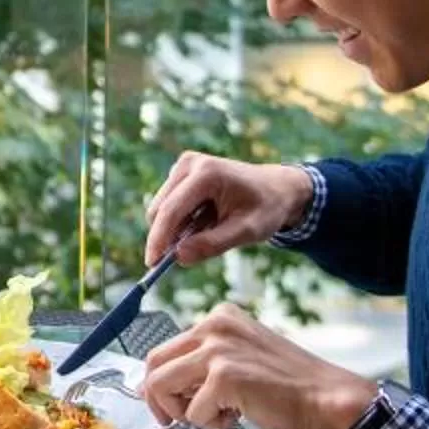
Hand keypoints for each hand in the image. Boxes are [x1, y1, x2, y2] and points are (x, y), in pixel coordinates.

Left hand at [142, 301, 377, 428]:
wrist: (327, 398)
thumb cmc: (288, 386)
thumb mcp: (241, 356)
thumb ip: (204, 362)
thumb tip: (155, 384)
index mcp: (218, 317)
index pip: (165, 348)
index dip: (160, 381)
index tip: (170, 402)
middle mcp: (214, 325)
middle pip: (153, 364)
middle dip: (158, 398)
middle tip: (173, 419)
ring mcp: (217, 349)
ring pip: (161, 385)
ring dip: (182, 412)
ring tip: (216, 416)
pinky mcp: (224, 376)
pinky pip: (192, 413)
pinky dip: (211, 425)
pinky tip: (239, 417)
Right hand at [145, 154, 315, 267]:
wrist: (277, 188)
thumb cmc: (266, 208)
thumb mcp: (247, 231)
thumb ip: (213, 244)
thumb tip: (178, 257)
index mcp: (207, 173)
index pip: (171, 209)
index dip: (159, 238)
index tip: (152, 264)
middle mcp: (190, 164)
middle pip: (160, 209)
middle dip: (166, 237)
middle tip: (181, 259)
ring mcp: (184, 166)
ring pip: (162, 209)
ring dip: (177, 229)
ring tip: (211, 232)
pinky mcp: (182, 174)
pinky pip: (170, 206)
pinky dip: (182, 222)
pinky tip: (206, 222)